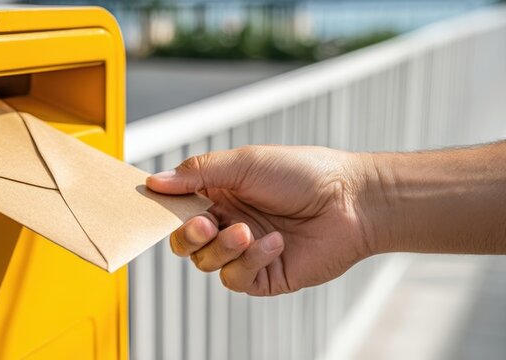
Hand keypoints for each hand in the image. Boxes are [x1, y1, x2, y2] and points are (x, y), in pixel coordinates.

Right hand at [147, 145, 372, 295]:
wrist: (352, 201)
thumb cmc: (303, 173)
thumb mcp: (244, 163)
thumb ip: (198, 173)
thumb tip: (154, 182)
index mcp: (219, 194)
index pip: (177, 207)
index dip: (164, 210)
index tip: (156, 206)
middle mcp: (228, 222)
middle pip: (184, 241)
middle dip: (187, 235)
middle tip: (205, 225)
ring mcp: (245, 251)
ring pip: (206, 262)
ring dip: (224, 247)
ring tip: (248, 231)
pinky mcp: (264, 276)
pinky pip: (236, 278)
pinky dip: (250, 261)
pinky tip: (275, 243)